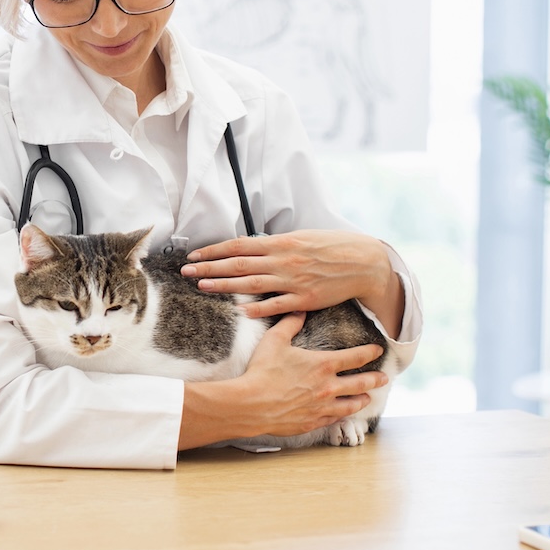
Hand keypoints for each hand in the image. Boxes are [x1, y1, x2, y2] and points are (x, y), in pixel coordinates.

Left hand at [181, 230, 394, 316]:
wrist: (363, 262)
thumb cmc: (331, 247)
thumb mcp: (300, 238)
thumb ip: (275, 245)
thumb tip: (250, 247)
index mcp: (280, 243)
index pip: (239, 246)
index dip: (214, 250)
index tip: (194, 254)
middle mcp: (283, 260)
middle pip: (238, 264)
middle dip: (209, 267)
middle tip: (185, 270)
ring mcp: (293, 280)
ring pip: (252, 284)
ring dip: (225, 286)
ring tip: (202, 286)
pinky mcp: (305, 299)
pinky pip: (278, 305)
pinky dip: (259, 308)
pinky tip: (241, 311)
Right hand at [230, 312, 387, 438]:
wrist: (252, 404)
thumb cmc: (262, 370)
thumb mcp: (274, 340)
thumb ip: (290, 324)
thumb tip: (299, 311)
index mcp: (323, 364)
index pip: (355, 357)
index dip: (369, 353)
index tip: (379, 351)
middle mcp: (328, 387)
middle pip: (361, 383)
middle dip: (375, 380)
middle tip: (385, 379)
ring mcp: (323, 407)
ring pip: (351, 404)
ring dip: (362, 400)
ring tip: (368, 398)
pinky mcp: (313, 422)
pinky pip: (334, 419)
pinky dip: (342, 415)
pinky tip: (343, 413)